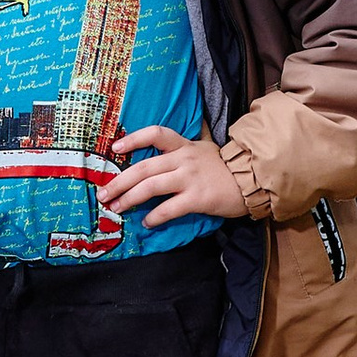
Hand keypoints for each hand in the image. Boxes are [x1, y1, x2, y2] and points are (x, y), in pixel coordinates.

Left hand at [97, 123, 249, 229]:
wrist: (254, 181)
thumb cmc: (227, 168)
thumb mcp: (205, 149)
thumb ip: (187, 146)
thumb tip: (176, 140)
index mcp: (184, 146)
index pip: (156, 134)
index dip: (133, 139)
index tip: (114, 148)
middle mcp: (184, 159)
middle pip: (143, 168)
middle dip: (119, 181)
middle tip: (103, 194)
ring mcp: (190, 178)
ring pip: (151, 187)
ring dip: (129, 199)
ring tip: (116, 208)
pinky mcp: (198, 198)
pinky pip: (169, 208)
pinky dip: (154, 217)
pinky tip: (146, 223)